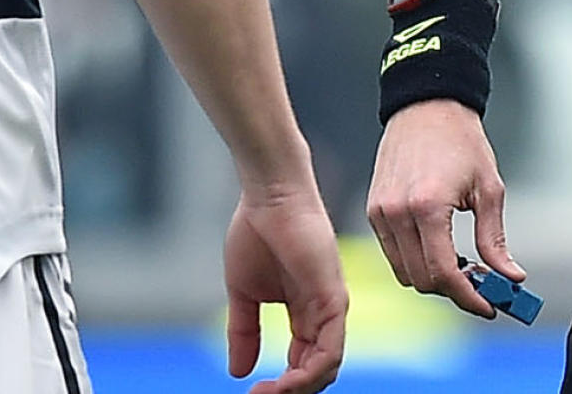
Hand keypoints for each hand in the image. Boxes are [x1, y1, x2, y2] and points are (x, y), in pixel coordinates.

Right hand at [224, 180, 348, 392]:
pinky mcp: (333, 297)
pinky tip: (286, 382)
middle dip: (290, 393)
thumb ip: (244, 332)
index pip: (304, 363)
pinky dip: (311, 373)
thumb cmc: (258, 232)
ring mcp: (331, 306)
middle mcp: (324, 313)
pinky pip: (331, 348)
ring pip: (328, 367)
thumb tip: (238, 372)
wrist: (268, 196)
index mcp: (306, 313)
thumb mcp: (244, 294)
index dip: (281, 386)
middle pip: (318, 371)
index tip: (252, 393)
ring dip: (299, 389)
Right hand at [366, 98, 527, 321]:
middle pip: (422, 280)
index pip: (444, 273)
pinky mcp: (373, 210)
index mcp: (428, 207)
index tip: (489, 305)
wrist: (427, 107)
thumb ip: (495, 240)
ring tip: (462, 264)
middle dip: (454, 290)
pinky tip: (439, 248)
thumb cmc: (461, 142)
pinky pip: (393, 253)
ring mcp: (380, 213)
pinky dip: (416, 261)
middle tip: (482, 285)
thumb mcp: (489, 189)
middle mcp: (397, 213)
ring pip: (404, 272)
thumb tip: (510, 277)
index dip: (469, 297)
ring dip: (433, 277)